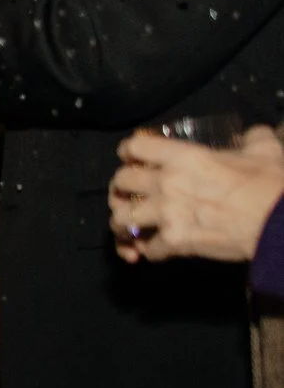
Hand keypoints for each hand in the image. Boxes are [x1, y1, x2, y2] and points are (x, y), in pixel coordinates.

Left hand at [111, 125, 283, 262]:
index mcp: (184, 157)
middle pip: (120, 182)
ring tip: (131, 226)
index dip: (129, 152)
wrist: (279, 222)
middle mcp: (168, 183)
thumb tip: (249, 136)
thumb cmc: (272, 185)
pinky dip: (149, 251)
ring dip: (123, 224)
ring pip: (120, 220)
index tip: (131, 158)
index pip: (135, 147)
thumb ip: (250, 139)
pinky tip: (155, 250)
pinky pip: (147, 249)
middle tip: (127, 194)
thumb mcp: (264, 150)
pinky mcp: (174, 242)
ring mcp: (167, 214)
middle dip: (119, 189)